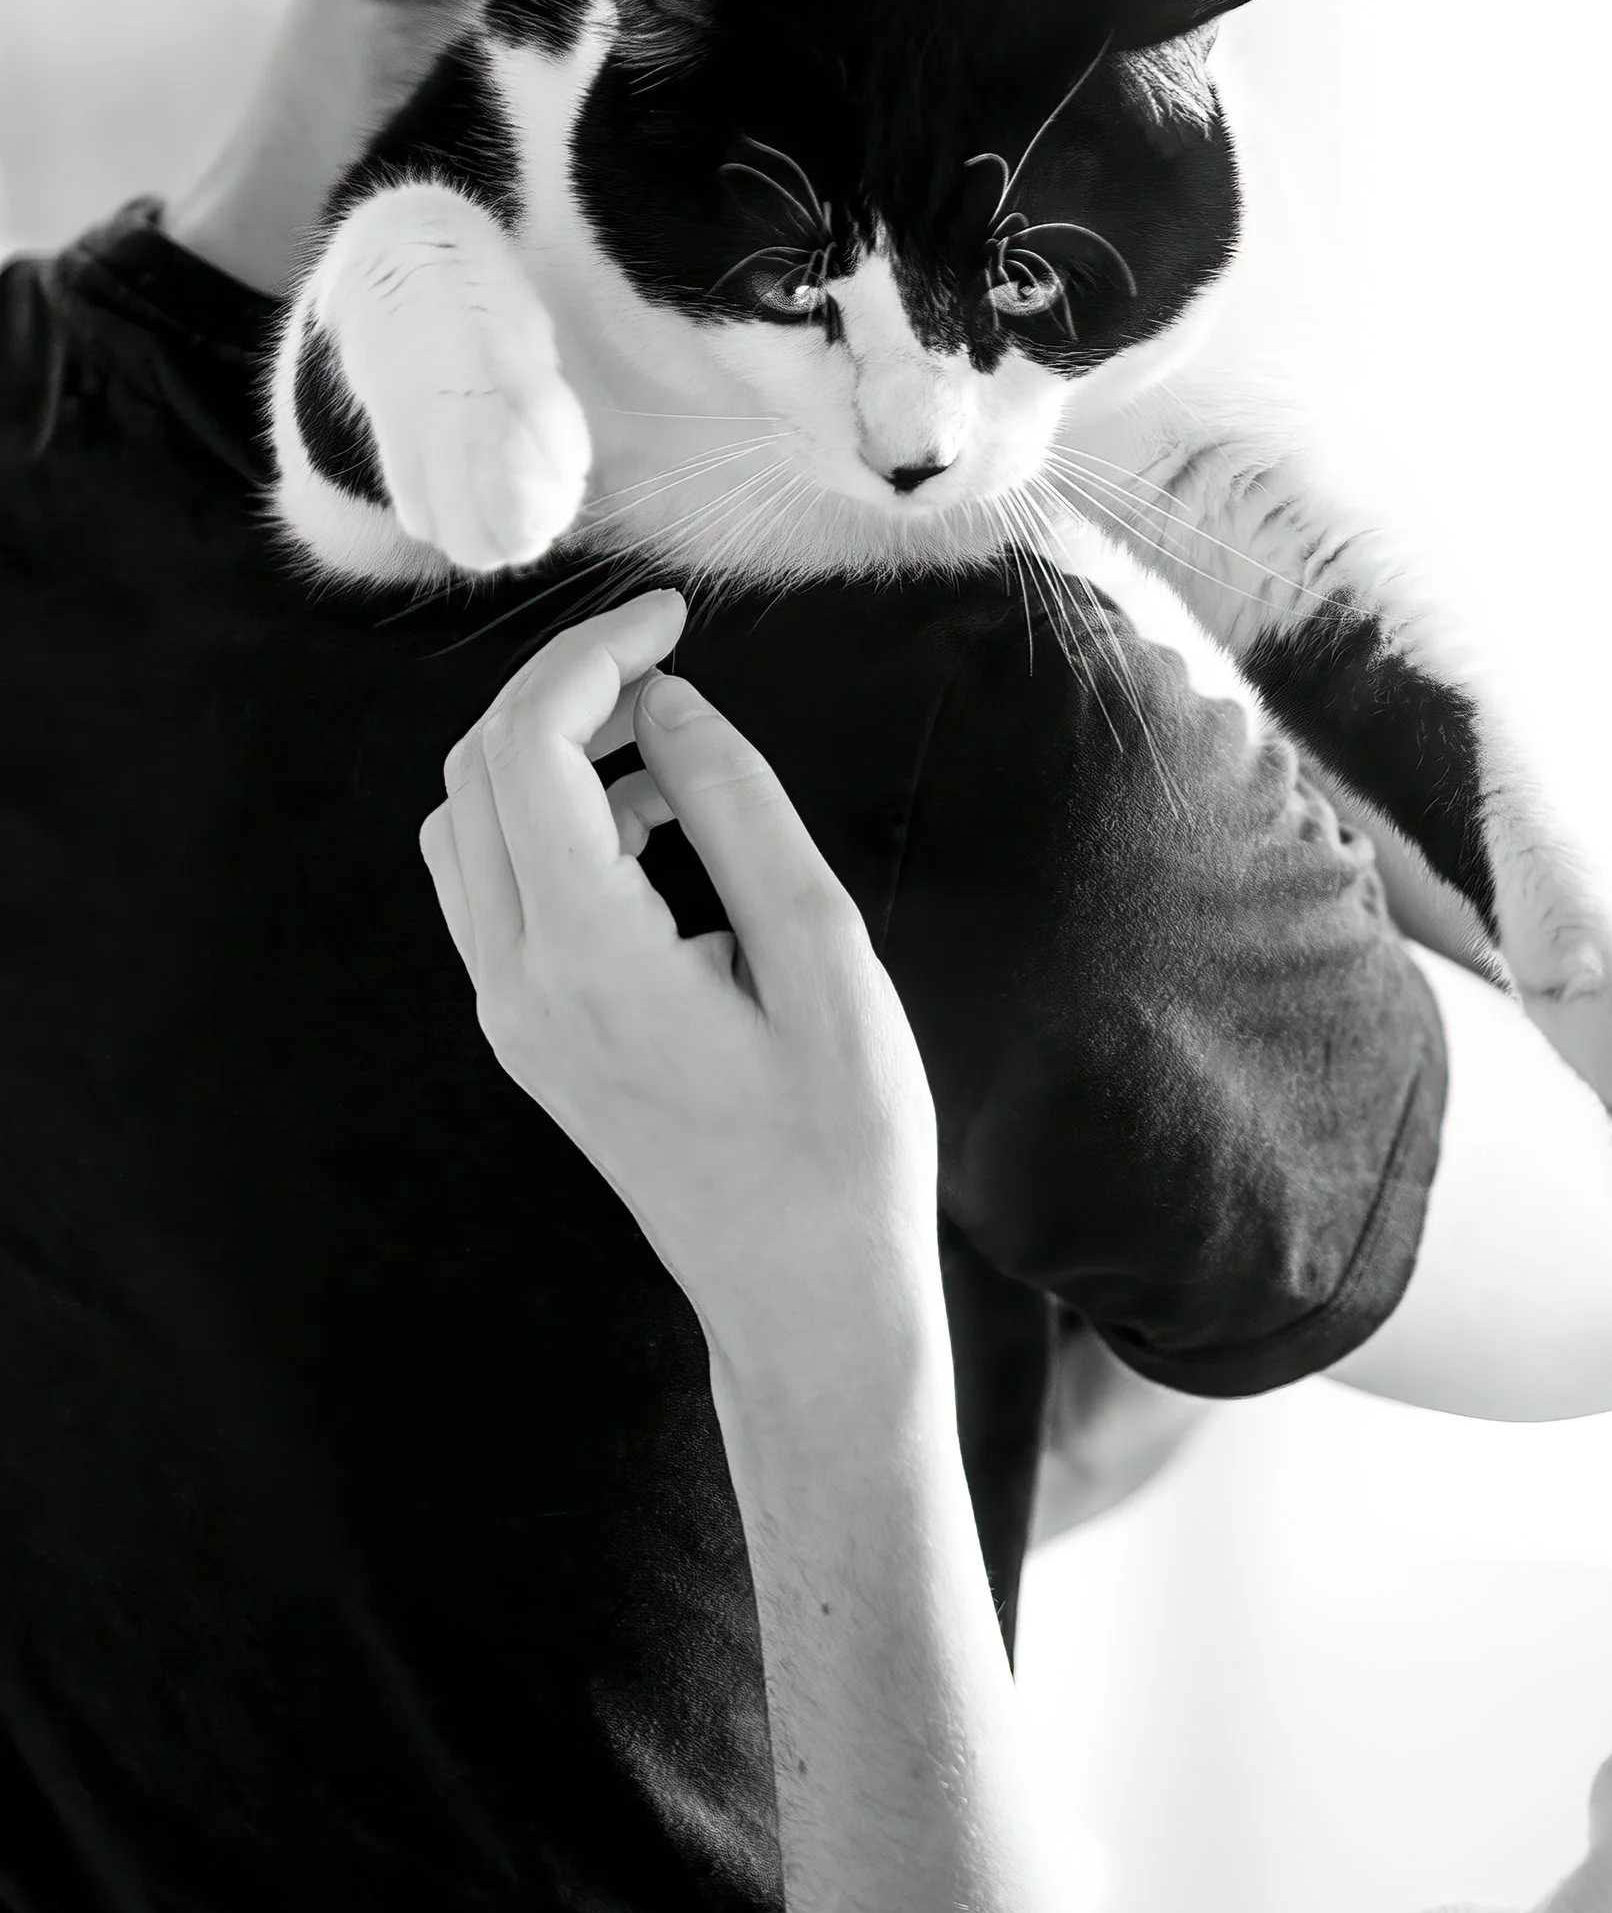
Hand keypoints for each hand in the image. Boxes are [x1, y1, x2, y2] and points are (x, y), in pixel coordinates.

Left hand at [420, 591, 940, 1379]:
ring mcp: (512, 1018)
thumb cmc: (842, 1141)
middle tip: (672, 662)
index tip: (676, 617)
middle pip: (478, 776)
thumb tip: (673, 705)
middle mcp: (519, 985)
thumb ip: (739, 813)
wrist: (805, 1295)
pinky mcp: (529, 1037)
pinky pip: (497, 891)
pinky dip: (552, 824)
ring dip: (548, 758)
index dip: (594, 654)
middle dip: (564, 692)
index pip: (532, 747)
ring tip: (669, 749)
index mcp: (588, 958)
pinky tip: (655, 832)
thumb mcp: (823, 956)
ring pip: (469, 830)